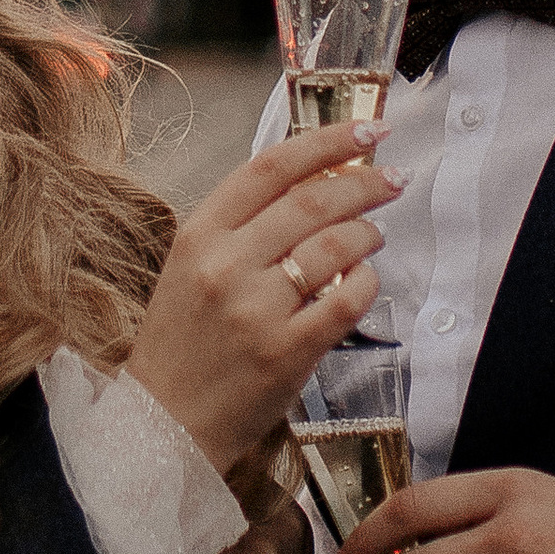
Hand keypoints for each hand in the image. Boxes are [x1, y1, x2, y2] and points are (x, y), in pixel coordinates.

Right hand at [123, 123, 399, 474]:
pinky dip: (367, 284)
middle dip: (364, 183)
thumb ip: (241, 227)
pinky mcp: (285, 352)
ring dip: (367, 234)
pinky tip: (365, 281)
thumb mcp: (190, 268)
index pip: (270, 168)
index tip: (367, 131)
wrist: (163, 422)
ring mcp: (256, 310)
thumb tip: (314, 180)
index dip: (326, 141)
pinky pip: (347, 302)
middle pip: (312, 201)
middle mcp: (226, 266)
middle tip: (391, 180)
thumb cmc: (182, 342)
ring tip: (373, 235)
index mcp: (198, 235)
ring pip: (335, 247)